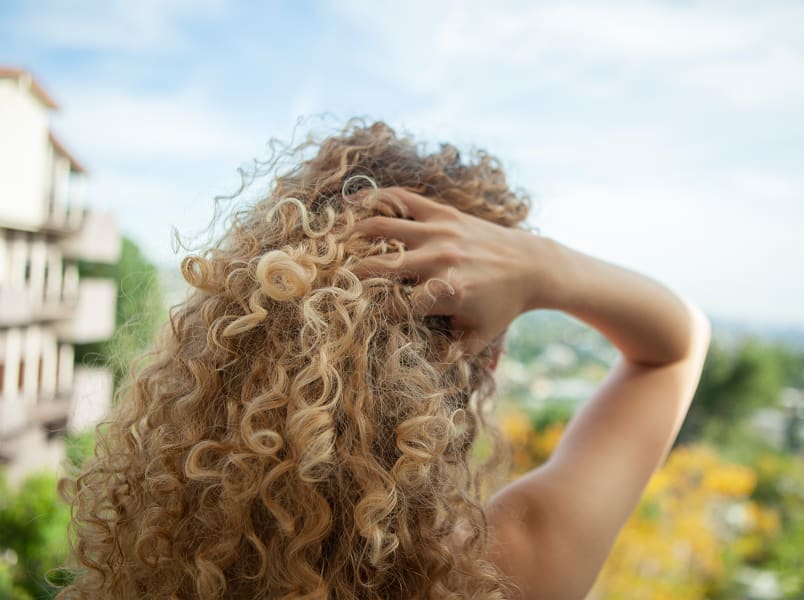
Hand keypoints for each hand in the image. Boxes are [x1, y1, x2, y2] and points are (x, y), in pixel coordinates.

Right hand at [350, 187, 551, 354]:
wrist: (532, 266)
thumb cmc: (501, 307)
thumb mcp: (478, 338)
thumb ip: (448, 354)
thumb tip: (414, 368)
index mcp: (448, 292)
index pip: (396, 305)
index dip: (373, 313)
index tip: (357, 317)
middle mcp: (441, 259)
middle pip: (381, 266)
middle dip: (353, 276)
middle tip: (333, 281)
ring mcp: (441, 232)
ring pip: (383, 227)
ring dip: (354, 236)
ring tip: (334, 244)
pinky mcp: (444, 212)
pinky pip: (403, 199)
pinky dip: (375, 198)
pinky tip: (352, 204)